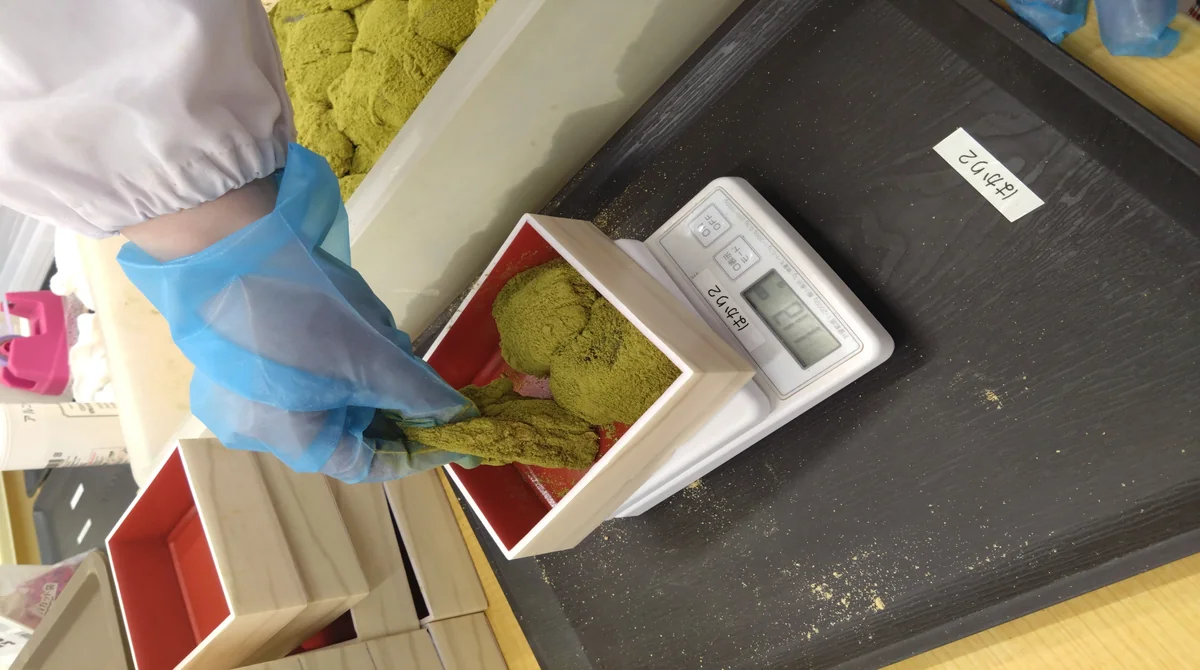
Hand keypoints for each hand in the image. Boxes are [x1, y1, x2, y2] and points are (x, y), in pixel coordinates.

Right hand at [119, 145, 478, 481]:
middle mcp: (260, 433)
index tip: (451, 430)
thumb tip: (458, 417)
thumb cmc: (305, 311)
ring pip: (322, 402)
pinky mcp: (231, 364)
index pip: (367, 464)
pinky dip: (330, 363)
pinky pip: (295, 379)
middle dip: (388, 403)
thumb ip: (420, 393)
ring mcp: (238, 398)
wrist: (227, 245)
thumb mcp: (374, 355)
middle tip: (419, 376)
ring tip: (381, 340)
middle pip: (344, 432)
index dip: (415, 448)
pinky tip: (346, 328)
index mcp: (292, 442)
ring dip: (361, 378)